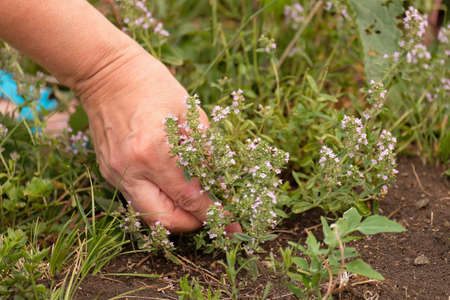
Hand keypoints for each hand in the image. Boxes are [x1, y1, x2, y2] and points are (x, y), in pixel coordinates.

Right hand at [77, 46, 240, 233]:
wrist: (105, 73)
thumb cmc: (152, 84)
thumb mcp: (188, 111)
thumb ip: (205, 148)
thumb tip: (220, 179)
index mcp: (154, 151)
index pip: (190, 198)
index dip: (215, 215)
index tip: (234, 226)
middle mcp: (131, 170)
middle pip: (165, 221)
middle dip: (193, 223)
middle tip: (212, 214)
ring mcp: (116, 173)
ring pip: (148, 215)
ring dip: (175, 214)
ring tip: (193, 202)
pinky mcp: (109, 172)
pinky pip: (137, 198)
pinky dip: (159, 200)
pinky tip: (171, 186)